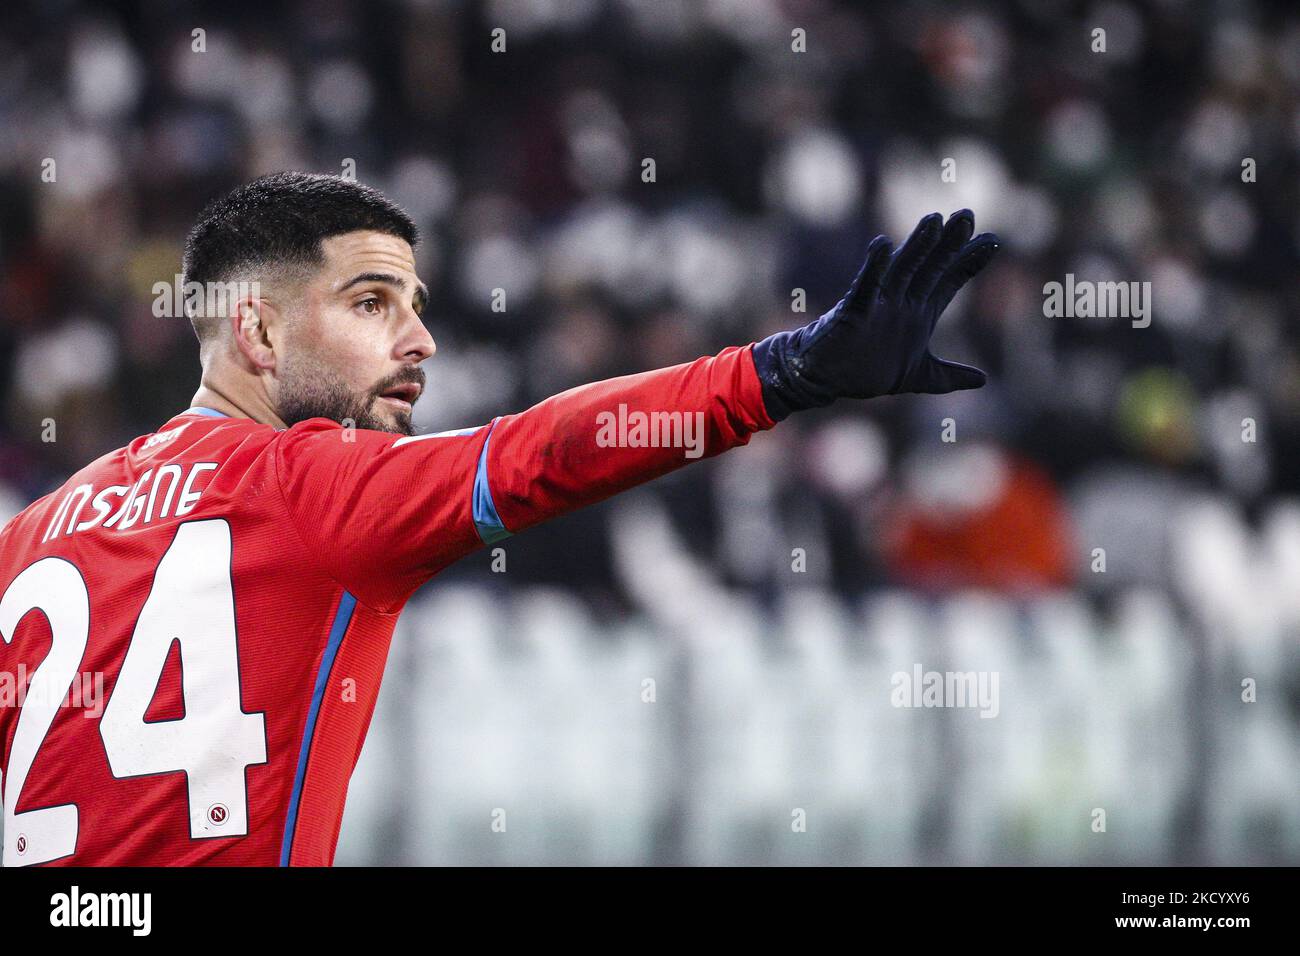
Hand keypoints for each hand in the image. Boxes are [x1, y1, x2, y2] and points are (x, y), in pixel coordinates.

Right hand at [751, 210, 998, 418]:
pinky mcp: (852, 312)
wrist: (824, 378)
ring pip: (901, 270)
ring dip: (917, 246)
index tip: (992, 241)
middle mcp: (901, 302)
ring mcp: (878, 305)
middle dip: (948, 243)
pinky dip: (873, 268)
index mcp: (919, 313)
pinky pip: (864, 288)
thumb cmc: (866, 371)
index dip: (968, 262)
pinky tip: (882, 245)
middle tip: (967, 215)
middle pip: (929, 267)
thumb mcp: (917, 376)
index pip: (948, 281)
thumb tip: (982, 381)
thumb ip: (949, 377)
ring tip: (934, 220)